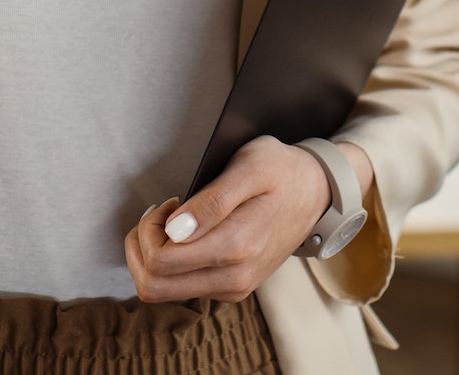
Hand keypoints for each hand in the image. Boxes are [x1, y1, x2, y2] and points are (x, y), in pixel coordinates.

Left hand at [122, 136, 373, 302]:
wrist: (317, 193)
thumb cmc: (281, 171)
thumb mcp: (249, 167)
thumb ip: (212, 201)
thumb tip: (175, 230)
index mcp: (236, 247)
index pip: (160, 261)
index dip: (149, 229)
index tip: (168, 203)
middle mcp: (234, 278)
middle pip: (153, 286)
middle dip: (142, 247)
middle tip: (161, 213)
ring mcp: (233, 288)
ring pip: (162, 292)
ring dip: (153, 256)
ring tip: (173, 222)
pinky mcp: (232, 289)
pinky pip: (181, 289)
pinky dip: (170, 264)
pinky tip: (188, 235)